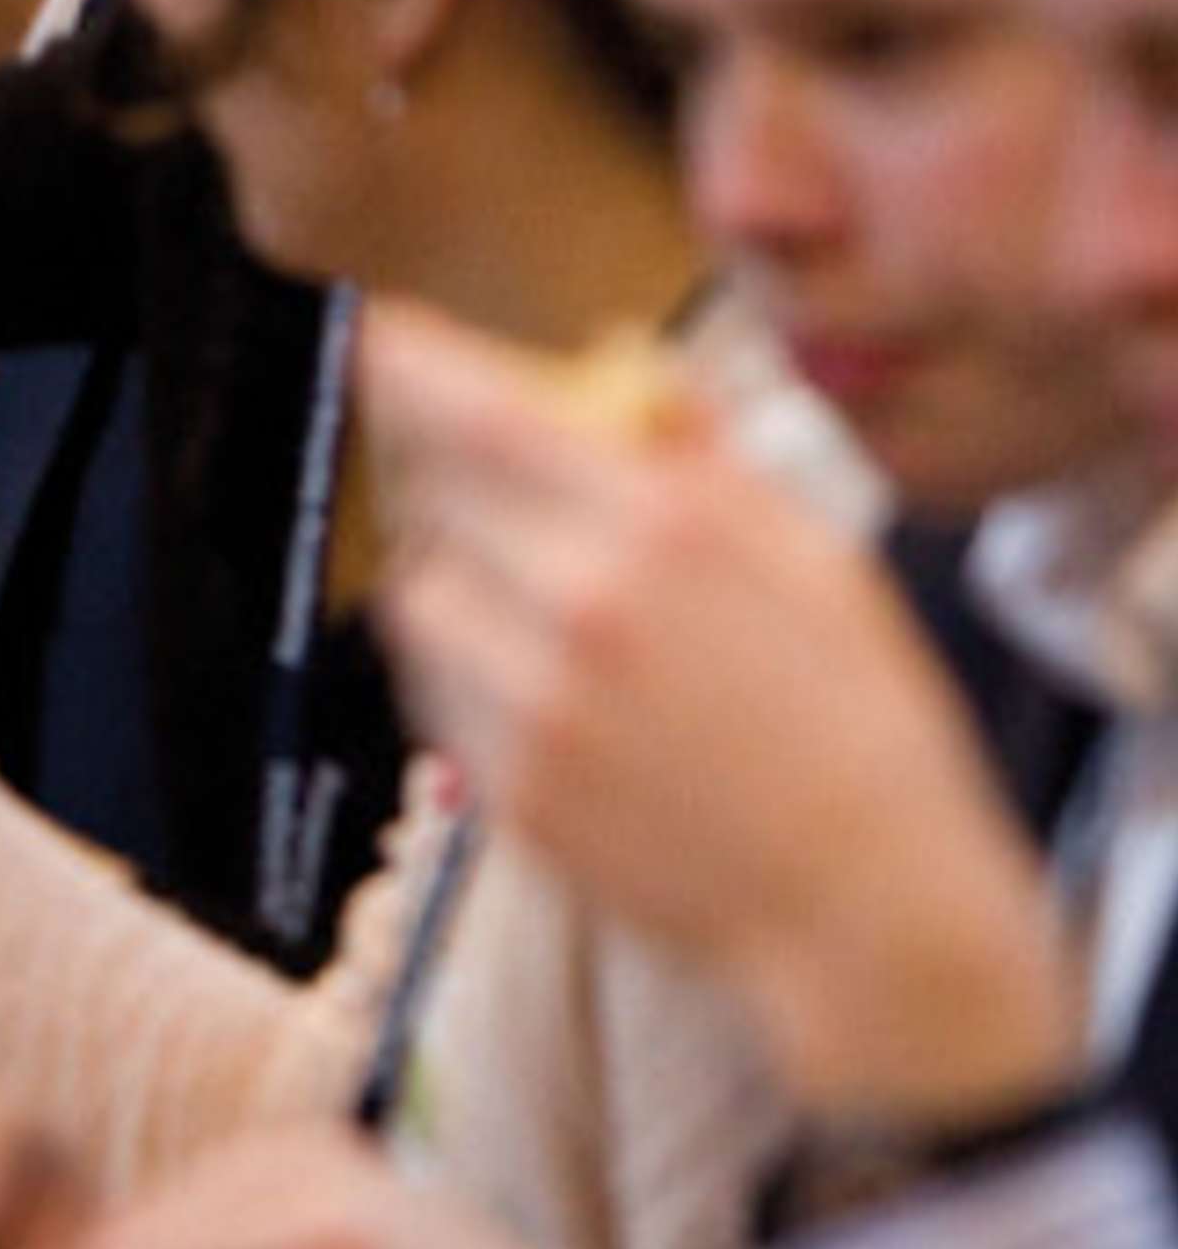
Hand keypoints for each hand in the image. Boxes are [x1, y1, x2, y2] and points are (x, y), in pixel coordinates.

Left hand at [363, 299, 1079, 1120]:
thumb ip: (705, 457)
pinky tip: (535, 683)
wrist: (870, 910)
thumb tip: (631, 371)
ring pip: (414, 596)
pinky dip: (462, 670)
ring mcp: (537, 705)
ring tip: (520, 598)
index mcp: (663, 529)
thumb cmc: (861, 727)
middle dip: (442, 477)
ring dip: (446, 578)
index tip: (378, 338)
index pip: (485, 415)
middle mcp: (582, 606)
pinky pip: (433, 693)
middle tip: (482, 488)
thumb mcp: (816, 561)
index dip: (412, 367)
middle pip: (430, 497)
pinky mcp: (511, 789)